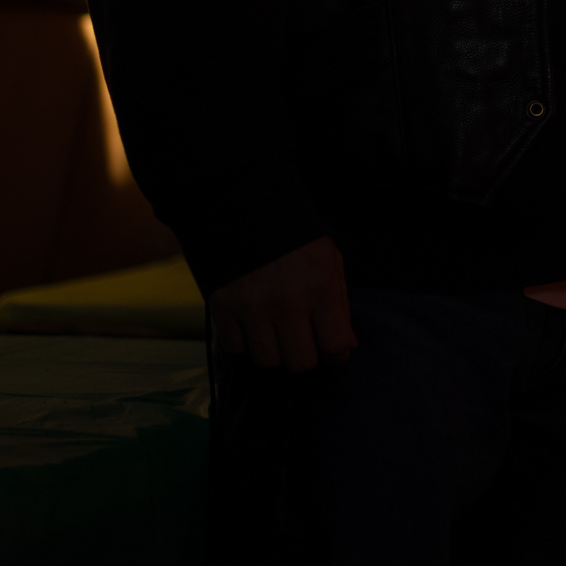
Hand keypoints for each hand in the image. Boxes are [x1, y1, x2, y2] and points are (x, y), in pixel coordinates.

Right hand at [211, 236, 354, 370]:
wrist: (242, 203)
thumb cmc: (293, 235)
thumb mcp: (328, 258)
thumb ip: (339, 303)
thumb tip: (344, 348)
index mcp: (319, 286)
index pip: (335, 345)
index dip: (336, 351)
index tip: (330, 346)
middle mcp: (287, 300)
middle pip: (300, 363)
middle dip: (304, 354)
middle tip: (300, 338)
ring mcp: (252, 306)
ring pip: (267, 361)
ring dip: (273, 350)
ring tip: (274, 328)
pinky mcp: (222, 306)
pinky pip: (235, 348)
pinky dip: (243, 340)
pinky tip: (250, 320)